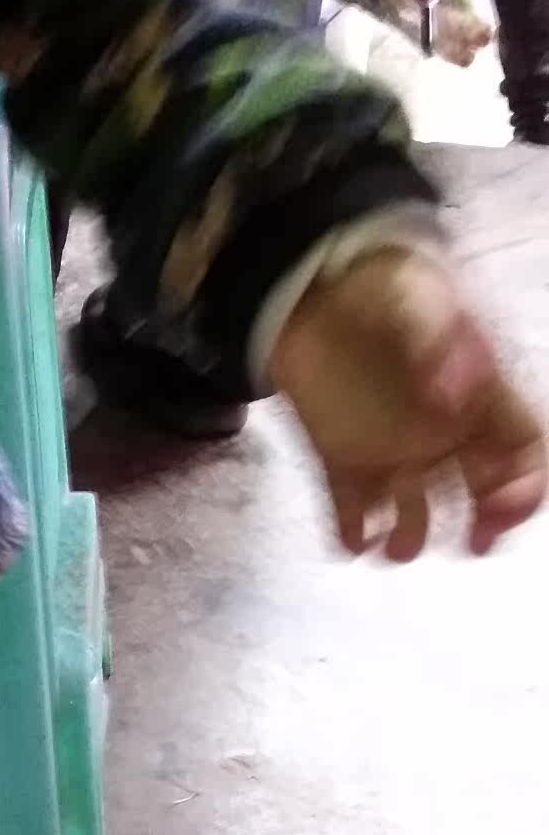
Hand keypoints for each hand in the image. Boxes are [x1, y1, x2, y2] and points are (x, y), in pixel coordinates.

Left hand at [270, 248, 546, 560]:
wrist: (310, 285)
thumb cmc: (381, 286)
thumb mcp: (415, 300)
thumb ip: (439, 342)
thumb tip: (454, 395)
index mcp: (479, 395)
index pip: (522, 448)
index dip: (524, 483)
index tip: (502, 505)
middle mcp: (443, 432)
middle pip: (480, 491)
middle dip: (483, 522)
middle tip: (471, 544)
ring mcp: (392, 449)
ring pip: (415, 509)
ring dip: (410, 535)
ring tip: (395, 550)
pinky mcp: (340, 457)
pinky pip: (350, 506)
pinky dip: (351, 531)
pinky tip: (351, 541)